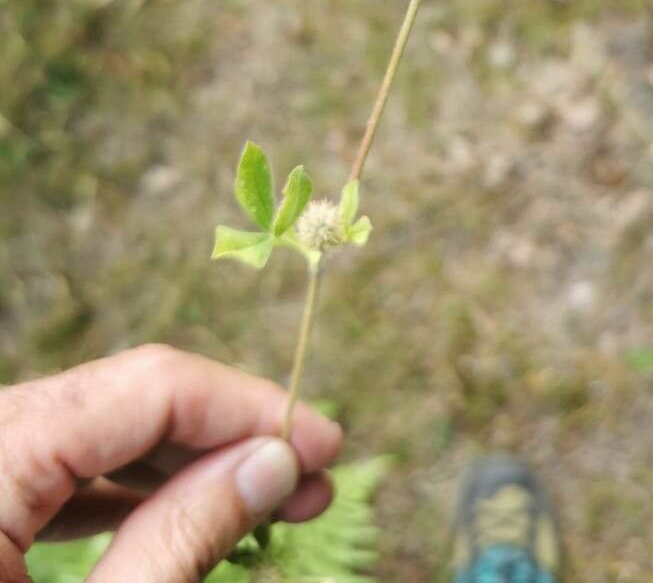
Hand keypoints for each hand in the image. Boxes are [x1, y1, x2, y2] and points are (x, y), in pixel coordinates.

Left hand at [0, 345, 341, 581]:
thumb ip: (180, 538)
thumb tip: (275, 464)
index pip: (146, 386)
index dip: (247, 405)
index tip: (324, 442)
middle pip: (123, 397)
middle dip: (223, 432)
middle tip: (308, 476)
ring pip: (95, 428)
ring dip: (183, 458)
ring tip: (263, 493)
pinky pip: (58, 468)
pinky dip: (126, 485)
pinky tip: (185, 506)